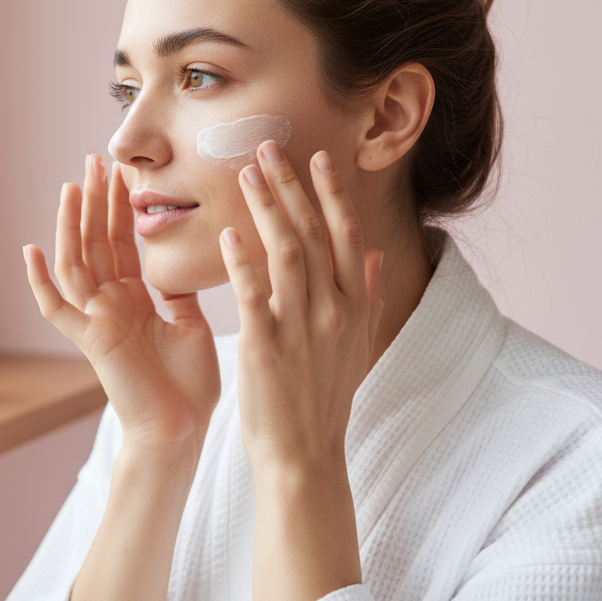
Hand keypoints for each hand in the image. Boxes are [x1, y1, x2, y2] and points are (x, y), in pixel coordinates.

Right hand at [23, 154, 220, 454]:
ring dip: (72, 224)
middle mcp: (109, 303)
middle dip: (95, 201)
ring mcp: (95, 320)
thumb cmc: (190, 386)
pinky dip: (40, 282)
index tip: (119, 171)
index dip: (118, 207)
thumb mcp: (191, 325)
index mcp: (134, 298)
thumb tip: (179, 265)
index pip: (121, 242)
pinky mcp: (90, 340)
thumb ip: (178, 294)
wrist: (181, 429)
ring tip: (72, 185)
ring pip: (75, 262)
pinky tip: (30, 250)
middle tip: (94, 160)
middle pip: (95, 241)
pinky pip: (57, 308)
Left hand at [220, 142, 384, 474]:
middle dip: (291, 186)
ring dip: (266, 209)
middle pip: (314, 233)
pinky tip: (227, 233)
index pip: (346, 235)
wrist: (305, 452)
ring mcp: (301, 327)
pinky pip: (253, 294)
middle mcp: (333, 309)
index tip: (318, 157)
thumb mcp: (358, 343)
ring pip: (285, 252)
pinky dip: (241, 260)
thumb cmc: (325, 395)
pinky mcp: (266, 346)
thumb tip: (373, 254)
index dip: (332, 194)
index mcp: (355, 305)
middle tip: (267, 148)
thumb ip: (368, 295)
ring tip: (245, 174)